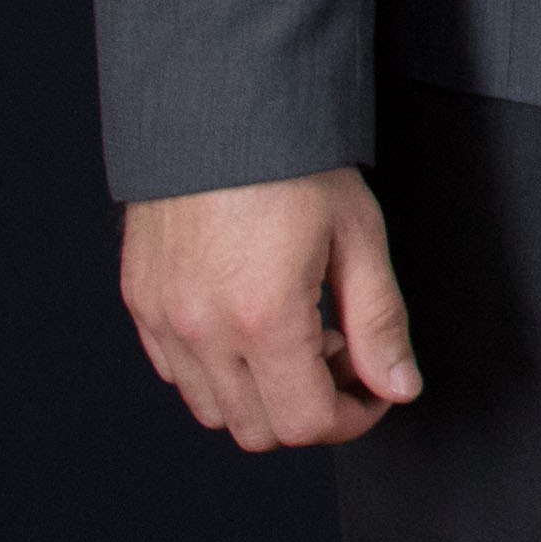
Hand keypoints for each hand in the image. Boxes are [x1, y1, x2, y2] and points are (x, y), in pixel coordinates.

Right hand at [121, 167, 419, 449]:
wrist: (221, 111)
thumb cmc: (294, 164)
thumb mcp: (358, 238)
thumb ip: (380, 323)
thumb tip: (398, 386)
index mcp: (264, 319)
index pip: (305, 423)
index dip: (353, 419)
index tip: (376, 389)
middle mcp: (203, 332)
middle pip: (257, 430)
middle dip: (310, 410)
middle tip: (343, 357)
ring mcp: (163, 321)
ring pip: (212, 410)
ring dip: (262, 394)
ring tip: (300, 334)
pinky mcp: (142, 304)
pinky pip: (176, 373)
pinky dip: (218, 371)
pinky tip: (253, 324)